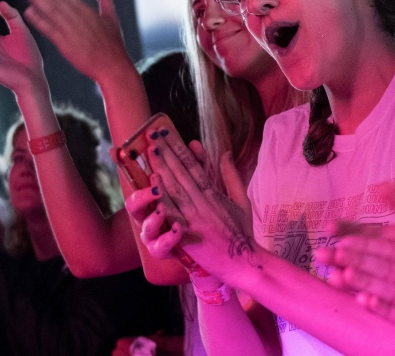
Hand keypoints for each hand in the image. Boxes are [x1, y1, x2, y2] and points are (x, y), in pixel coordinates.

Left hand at [19, 0, 132, 83]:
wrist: (112, 66)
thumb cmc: (113, 45)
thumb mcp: (111, 18)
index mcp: (88, 11)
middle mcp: (78, 18)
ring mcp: (71, 31)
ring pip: (51, 11)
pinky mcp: (66, 45)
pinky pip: (50, 30)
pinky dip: (40, 21)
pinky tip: (28, 12)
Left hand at [137, 128, 255, 282]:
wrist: (244, 262)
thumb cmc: (242, 233)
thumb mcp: (242, 201)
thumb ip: (231, 176)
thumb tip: (225, 153)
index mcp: (214, 193)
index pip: (193, 165)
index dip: (179, 148)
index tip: (168, 133)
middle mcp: (203, 202)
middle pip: (182, 172)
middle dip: (167, 152)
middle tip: (153, 134)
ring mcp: (195, 217)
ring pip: (175, 188)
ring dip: (161, 168)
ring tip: (150, 151)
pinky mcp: (188, 234)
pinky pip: (173, 212)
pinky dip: (163, 197)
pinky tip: (154, 184)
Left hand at [316, 187, 394, 351]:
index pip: (392, 249)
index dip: (365, 245)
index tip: (342, 240)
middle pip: (384, 267)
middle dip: (354, 260)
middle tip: (328, 256)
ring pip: (388, 290)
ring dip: (360, 283)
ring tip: (336, 276)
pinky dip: (383, 310)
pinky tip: (364, 303)